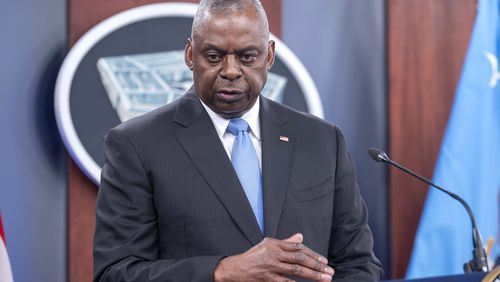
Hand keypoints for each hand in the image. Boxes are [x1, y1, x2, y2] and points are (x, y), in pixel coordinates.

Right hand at [213, 233, 333, 281]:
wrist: (234, 269)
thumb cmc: (253, 257)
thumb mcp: (268, 246)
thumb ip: (285, 242)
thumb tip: (301, 237)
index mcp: (274, 244)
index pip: (298, 248)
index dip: (312, 254)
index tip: (324, 261)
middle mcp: (274, 254)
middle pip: (299, 258)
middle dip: (317, 265)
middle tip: (329, 271)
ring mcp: (271, 267)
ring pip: (296, 270)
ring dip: (313, 275)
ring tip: (325, 279)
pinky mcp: (267, 279)